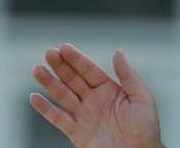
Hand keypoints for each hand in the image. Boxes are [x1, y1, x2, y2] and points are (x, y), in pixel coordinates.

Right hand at [30, 43, 163, 147]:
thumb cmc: (145, 128)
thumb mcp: (142, 97)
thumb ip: (128, 75)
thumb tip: (117, 52)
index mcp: (110, 90)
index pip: (90, 70)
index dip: (77, 59)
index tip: (64, 47)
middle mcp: (94, 100)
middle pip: (74, 80)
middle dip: (61, 66)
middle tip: (48, 52)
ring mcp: (85, 116)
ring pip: (63, 96)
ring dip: (50, 83)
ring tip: (38, 69)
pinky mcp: (77, 133)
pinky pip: (59, 119)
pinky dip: (46, 109)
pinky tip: (34, 97)